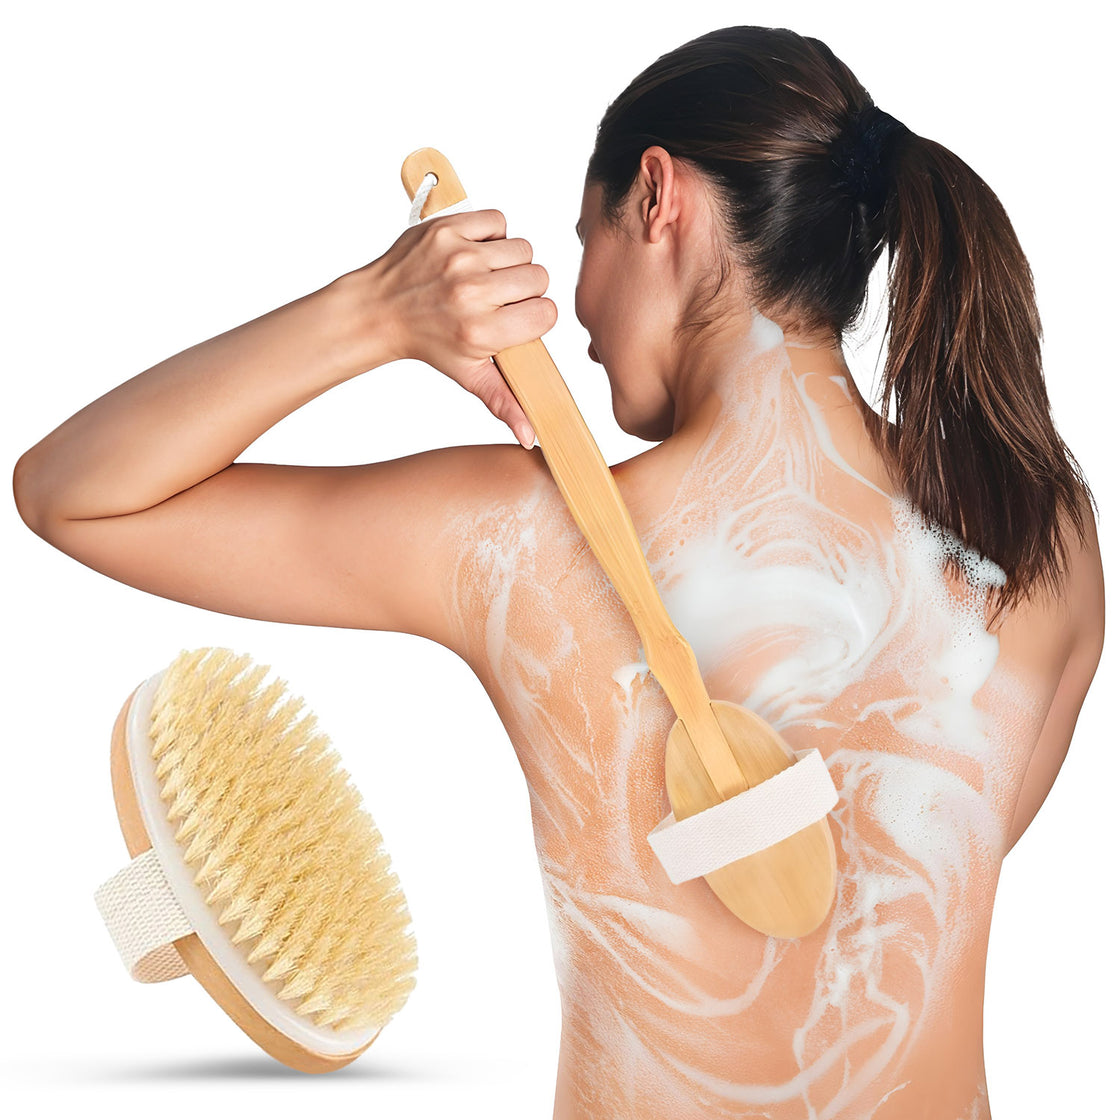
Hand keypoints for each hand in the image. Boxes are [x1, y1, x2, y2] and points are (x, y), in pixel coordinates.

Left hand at [360, 208, 555, 447]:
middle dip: (526, 288)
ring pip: (523, 248)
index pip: (545, 314)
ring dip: (510, 260)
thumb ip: (504, 402)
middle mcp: (471, 293)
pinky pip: (498, 221)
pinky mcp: (446, 229)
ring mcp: (458, 258)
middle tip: (499, 297)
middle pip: (539, 277)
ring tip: (487, 275)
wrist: (376, 310)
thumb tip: (531, 437)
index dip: (535, 316)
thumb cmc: (427, 342)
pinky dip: (492, 233)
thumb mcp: (467, 375)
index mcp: (481, 332)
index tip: (515, 319)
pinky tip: (476, 253)